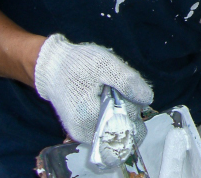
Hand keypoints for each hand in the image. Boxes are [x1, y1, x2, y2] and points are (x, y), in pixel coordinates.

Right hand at [34, 34, 152, 143]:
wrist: (53, 68)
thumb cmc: (77, 64)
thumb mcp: (105, 64)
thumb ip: (127, 81)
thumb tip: (147, 99)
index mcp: (89, 118)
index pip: (128, 120)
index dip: (132, 103)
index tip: (121, 88)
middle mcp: (86, 134)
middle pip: (125, 128)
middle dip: (128, 108)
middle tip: (115, 90)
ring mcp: (83, 136)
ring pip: (118, 130)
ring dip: (121, 112)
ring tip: (109, 94)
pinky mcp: (83, 133)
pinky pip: (108, 130)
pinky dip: (113, 115)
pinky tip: (106, 100)